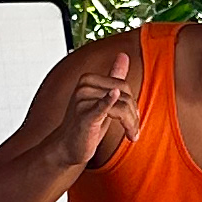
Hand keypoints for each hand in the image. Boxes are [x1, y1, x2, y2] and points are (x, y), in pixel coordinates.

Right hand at [61, 46, 141, 163]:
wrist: (67, 147)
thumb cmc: (85, 124)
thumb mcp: (101, 99)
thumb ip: (113, 77)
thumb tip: (124, 55)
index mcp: (89, 79)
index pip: (123, 85)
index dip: (132, 104)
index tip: (133, 119)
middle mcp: (85, 87)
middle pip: (124, 96)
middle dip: (133, 115)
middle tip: (134, 131)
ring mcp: (83, 101)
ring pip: (121, 107)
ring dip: (131, 124)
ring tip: (132, 135)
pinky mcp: (85, 116)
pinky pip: (101, 107)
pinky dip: (109, 101)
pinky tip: (115, 96)